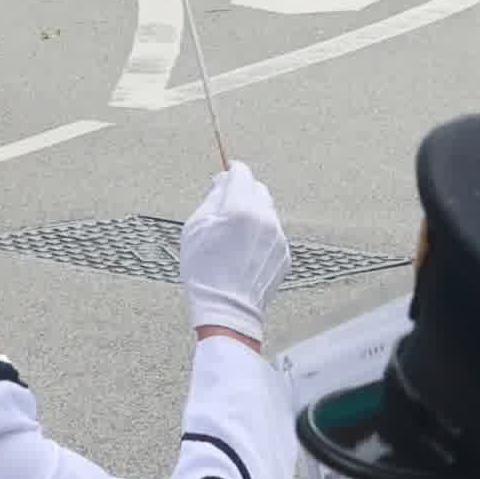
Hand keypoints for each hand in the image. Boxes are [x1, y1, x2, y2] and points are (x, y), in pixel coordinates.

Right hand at [177, 159, 287, 338]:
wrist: (227, 307)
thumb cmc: (204, 269)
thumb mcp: (195, 228)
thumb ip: (212, 198)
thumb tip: (222, 181)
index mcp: (240, 208)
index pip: (242, 173)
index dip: (232, 170)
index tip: (226, 173)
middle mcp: (264, 218)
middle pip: (258, 189)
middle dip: (243, 191)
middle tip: (226, 206)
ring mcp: (277, 236)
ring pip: (267, 211)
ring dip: (253, 213)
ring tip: (234, 235)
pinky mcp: (283, 253)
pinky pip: (273, 233)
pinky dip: (261, 234)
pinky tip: (244, 252)